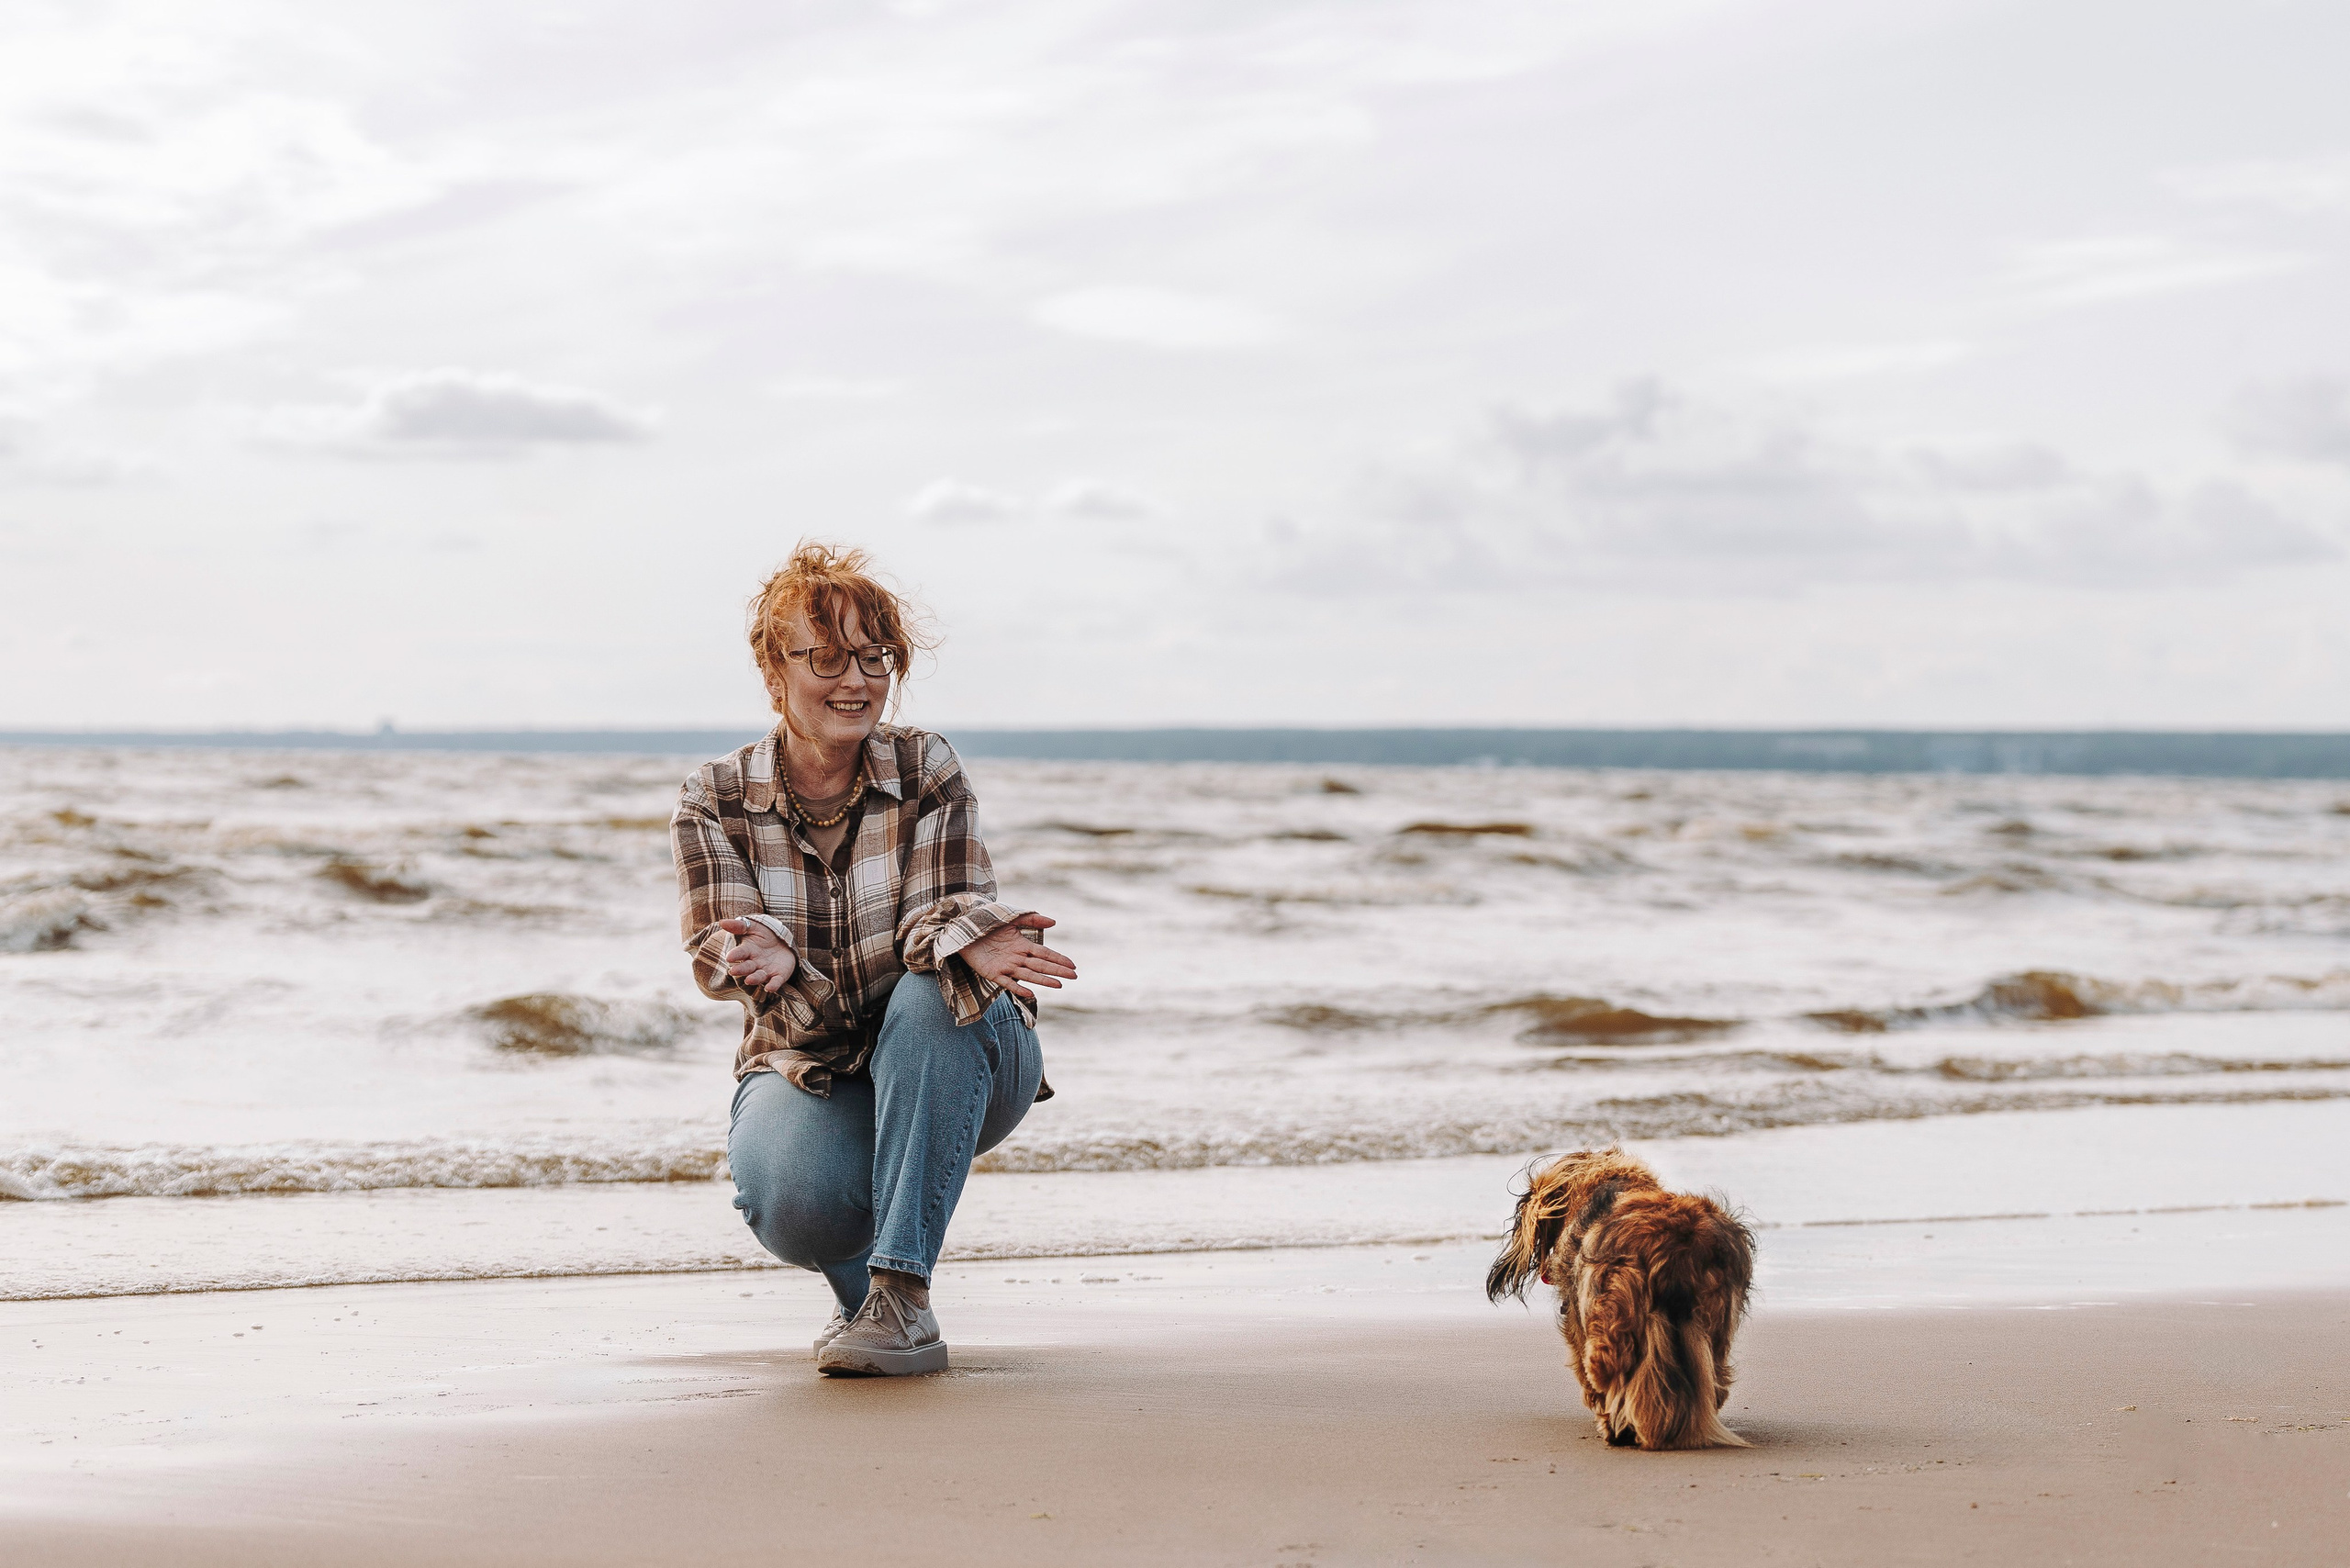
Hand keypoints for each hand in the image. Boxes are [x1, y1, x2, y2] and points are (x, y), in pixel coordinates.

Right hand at [718, 917, 796, 993]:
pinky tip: (770, 988)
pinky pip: (776, 981)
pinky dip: (773, 985)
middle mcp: (754, 963)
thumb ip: (739, 926)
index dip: (734, 955)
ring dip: (754, 978)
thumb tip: (722, 922)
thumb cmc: (765, 934)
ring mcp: (766, 970)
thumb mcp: (754, 927)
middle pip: (746, 967)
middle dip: (740, 969)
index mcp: (747, 950)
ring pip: (759, 976)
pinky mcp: (779, 975)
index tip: (729, 957)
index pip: (739, 953)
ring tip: (749, 980)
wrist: (784, 941)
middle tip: (733, 971)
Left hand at [958, 913, 1076, 1005]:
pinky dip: (1018, 988)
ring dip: (1043, 980)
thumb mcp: (1011, 917)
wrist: (962, 929)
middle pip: (1041, 965)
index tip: (1073, 965)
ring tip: (1059, 985)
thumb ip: (1031, 919)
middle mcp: (1016, 957)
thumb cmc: (986, 922)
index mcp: (1021, 945)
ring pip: (1028, 975)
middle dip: (1057, 971)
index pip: (1044, 953)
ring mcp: (1005, 966)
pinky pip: (1007, 982)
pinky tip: (1030, 992)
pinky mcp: (992, 973)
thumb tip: (1054, 922)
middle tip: (1074, 977)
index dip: (1058, 959)